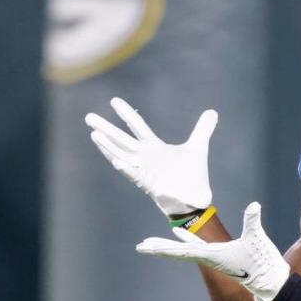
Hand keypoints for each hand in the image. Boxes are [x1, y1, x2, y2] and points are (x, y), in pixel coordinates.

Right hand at [85, 97, 217, 216]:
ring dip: (109, 147)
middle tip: (88, 117)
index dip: (126, 113)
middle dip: (106, 128)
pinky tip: (116, 161)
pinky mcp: (151, 185)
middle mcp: (146, 158)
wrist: (196, 200)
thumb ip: (203, 129)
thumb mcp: (198, 148)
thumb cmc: (192, 176)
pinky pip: (136, 176)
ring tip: (94, 135)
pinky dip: (127, 168)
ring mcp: (146, 172)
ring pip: (122, 156)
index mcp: (155, 148)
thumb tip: (212, 112)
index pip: (137, 127)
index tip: (114, 100)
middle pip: (122, 140)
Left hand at [136, 202, 289, 300]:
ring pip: (185, 250)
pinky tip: (179, 233)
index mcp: (212, 255)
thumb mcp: (257, 239)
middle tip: (140, 246)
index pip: (182, 251)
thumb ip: (253, 221)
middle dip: (159, 248)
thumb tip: (254, 206)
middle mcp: (209, 257)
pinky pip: (196, 246)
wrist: (271, 281)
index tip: (146, 247)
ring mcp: (214, 257)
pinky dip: (186, 239)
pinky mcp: (220, 255)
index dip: (163, 247)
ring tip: (153, 241)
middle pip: (178, 252)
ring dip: (169, 245)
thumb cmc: (263, 263)